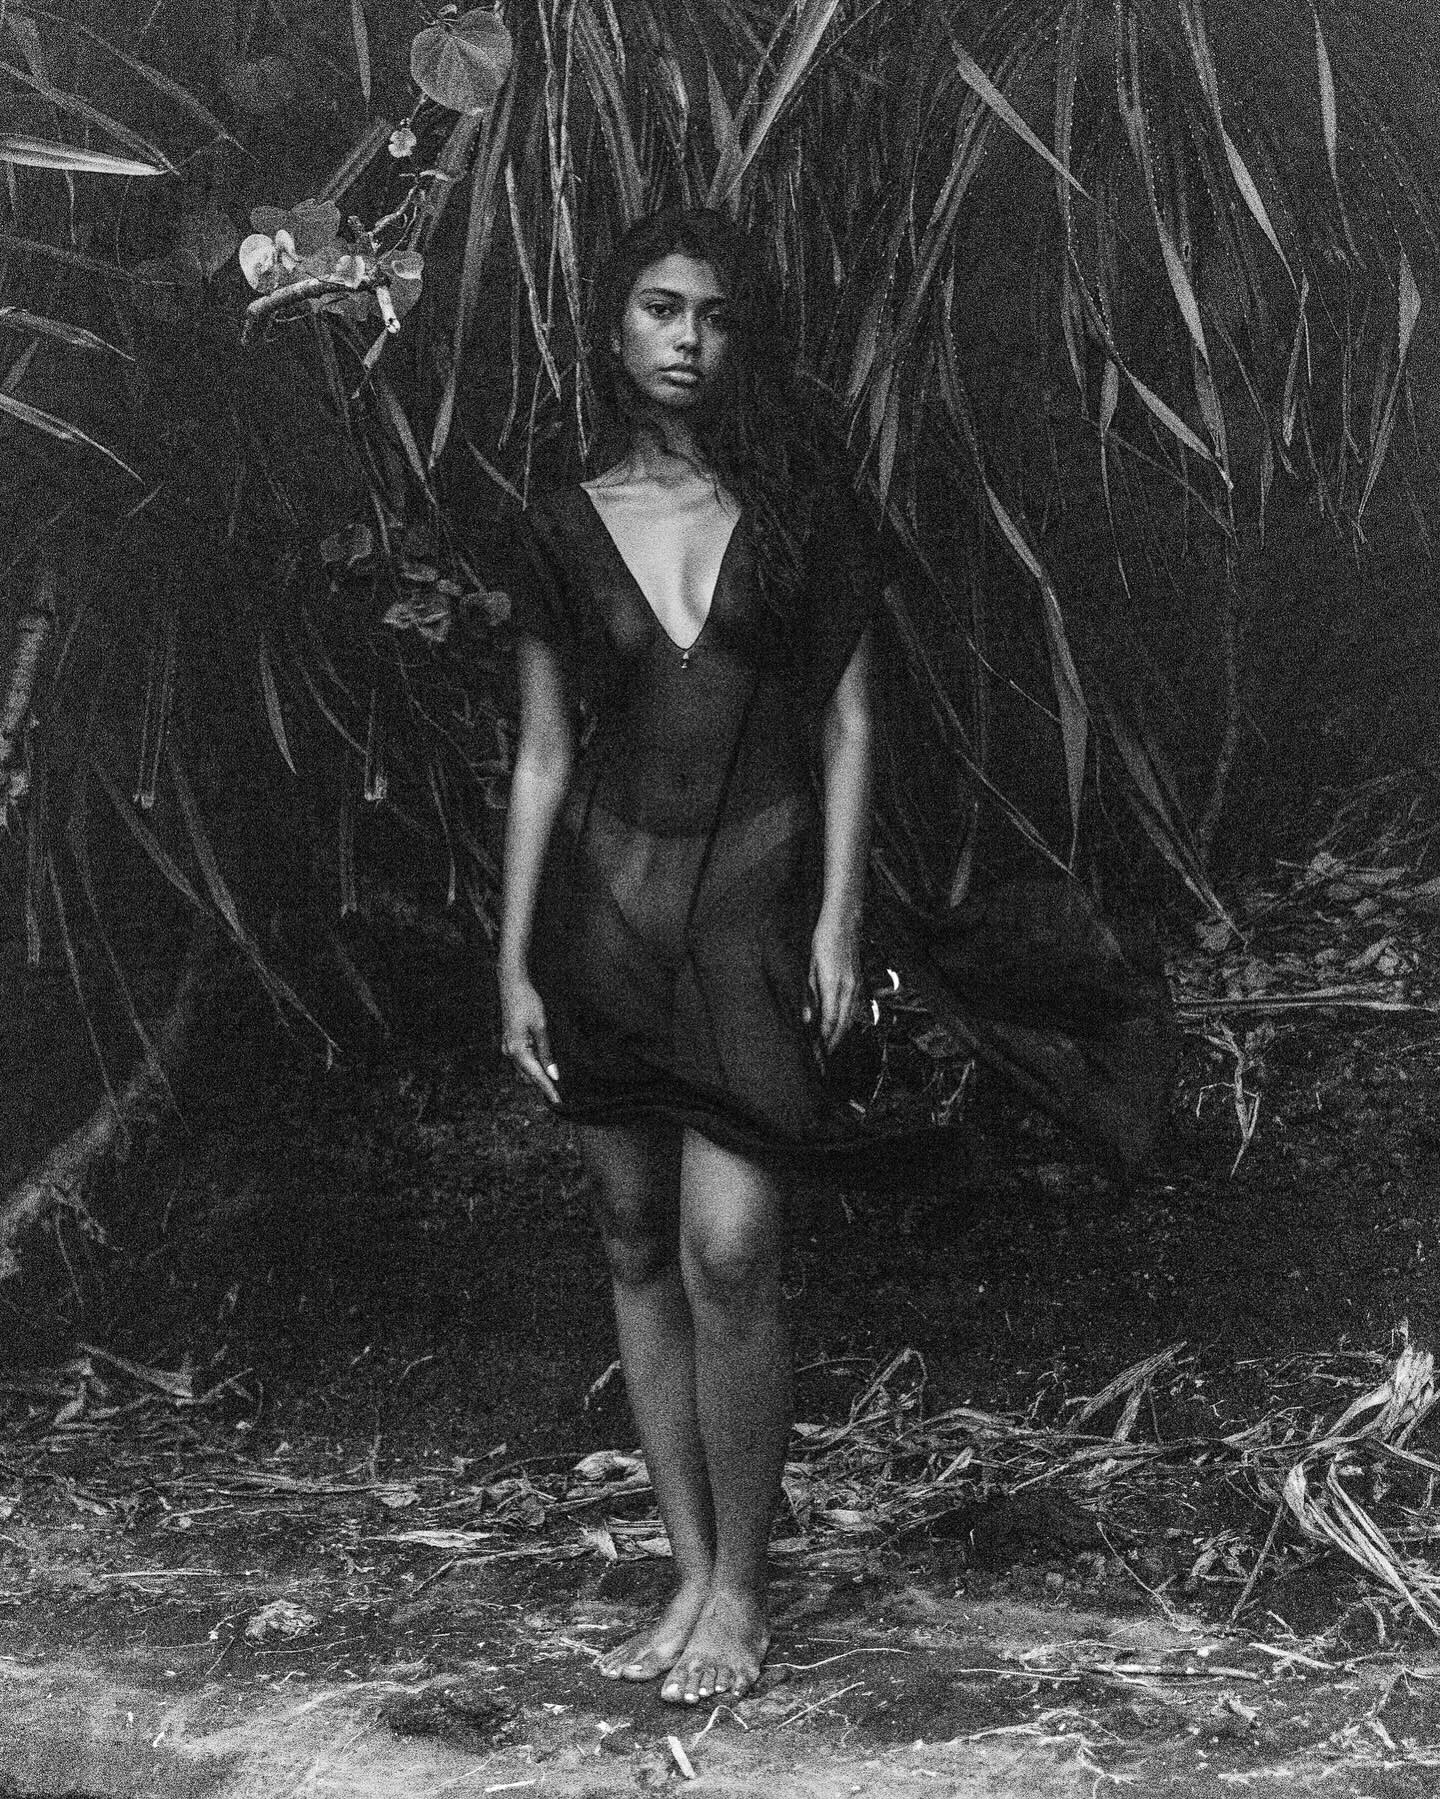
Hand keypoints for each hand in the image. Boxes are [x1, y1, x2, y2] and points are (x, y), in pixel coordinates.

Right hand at [498, 964, 560, 1104]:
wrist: (512, 984)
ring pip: (525, 1069)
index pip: (537, 1076)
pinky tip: (545, 1064)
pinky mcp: (510, 1041)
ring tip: (556, 1081)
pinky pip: (523, 1059)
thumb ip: (547, 1053)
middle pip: (529, 1076)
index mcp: (517, 1050)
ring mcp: (508, 1047)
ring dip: (538, 1074)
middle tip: (561, 1093)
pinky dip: (534, 1064)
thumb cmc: (527, 1002)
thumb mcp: (541, 1027)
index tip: (558, 1102)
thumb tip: (554, 1074)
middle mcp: (510, 1052)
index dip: (548, 1089)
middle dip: (543, 1084)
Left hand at [804, 916, 859, 1056]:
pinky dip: (847, 1021)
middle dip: (833, 1043)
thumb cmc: (823, 939)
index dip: (823, 1040)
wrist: (845, 920)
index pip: (829, 1021)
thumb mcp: (810, 965)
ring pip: (850, 1017)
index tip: (816, 1053)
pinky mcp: (859, 981)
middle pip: (842, 1024)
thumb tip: (807, 1019)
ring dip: (841, 1034)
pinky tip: (840, 1025)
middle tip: (822, 1058)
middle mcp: (849, 988)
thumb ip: (809, 994)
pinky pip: (854, 1008)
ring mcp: (856, 985)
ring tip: (830, 1047)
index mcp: (834, 985)